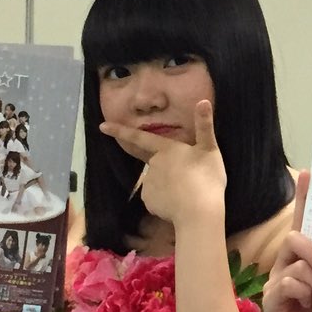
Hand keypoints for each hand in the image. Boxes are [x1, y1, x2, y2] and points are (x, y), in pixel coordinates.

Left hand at [115, 100, 224, 228]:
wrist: (199, 211)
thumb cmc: (206, 177)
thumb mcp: (210, 149)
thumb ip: (205, 125)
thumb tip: (203, 101)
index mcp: (166, 149)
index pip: (140, 137)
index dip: (121, 131)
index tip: (102, 126)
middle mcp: (153, 165)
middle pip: (155, 164)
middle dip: (165, 170)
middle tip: (186, 180)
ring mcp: (149, 184)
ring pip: (158, 183)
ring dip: (168, 186)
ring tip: (188, 193)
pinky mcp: (149, 202)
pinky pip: (157, 199)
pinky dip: (166, 201)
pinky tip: (179, 204)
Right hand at [263, 170, 311, 311]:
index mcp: (305, 259)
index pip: (304, 224)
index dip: (305, 199)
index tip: (310, 173)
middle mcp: (287, 265)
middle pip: (295, 237)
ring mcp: (276, 281)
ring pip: (298, 262)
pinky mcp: (272, 299)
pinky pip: (290, 281)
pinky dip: (306, 293)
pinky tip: (309, 309)